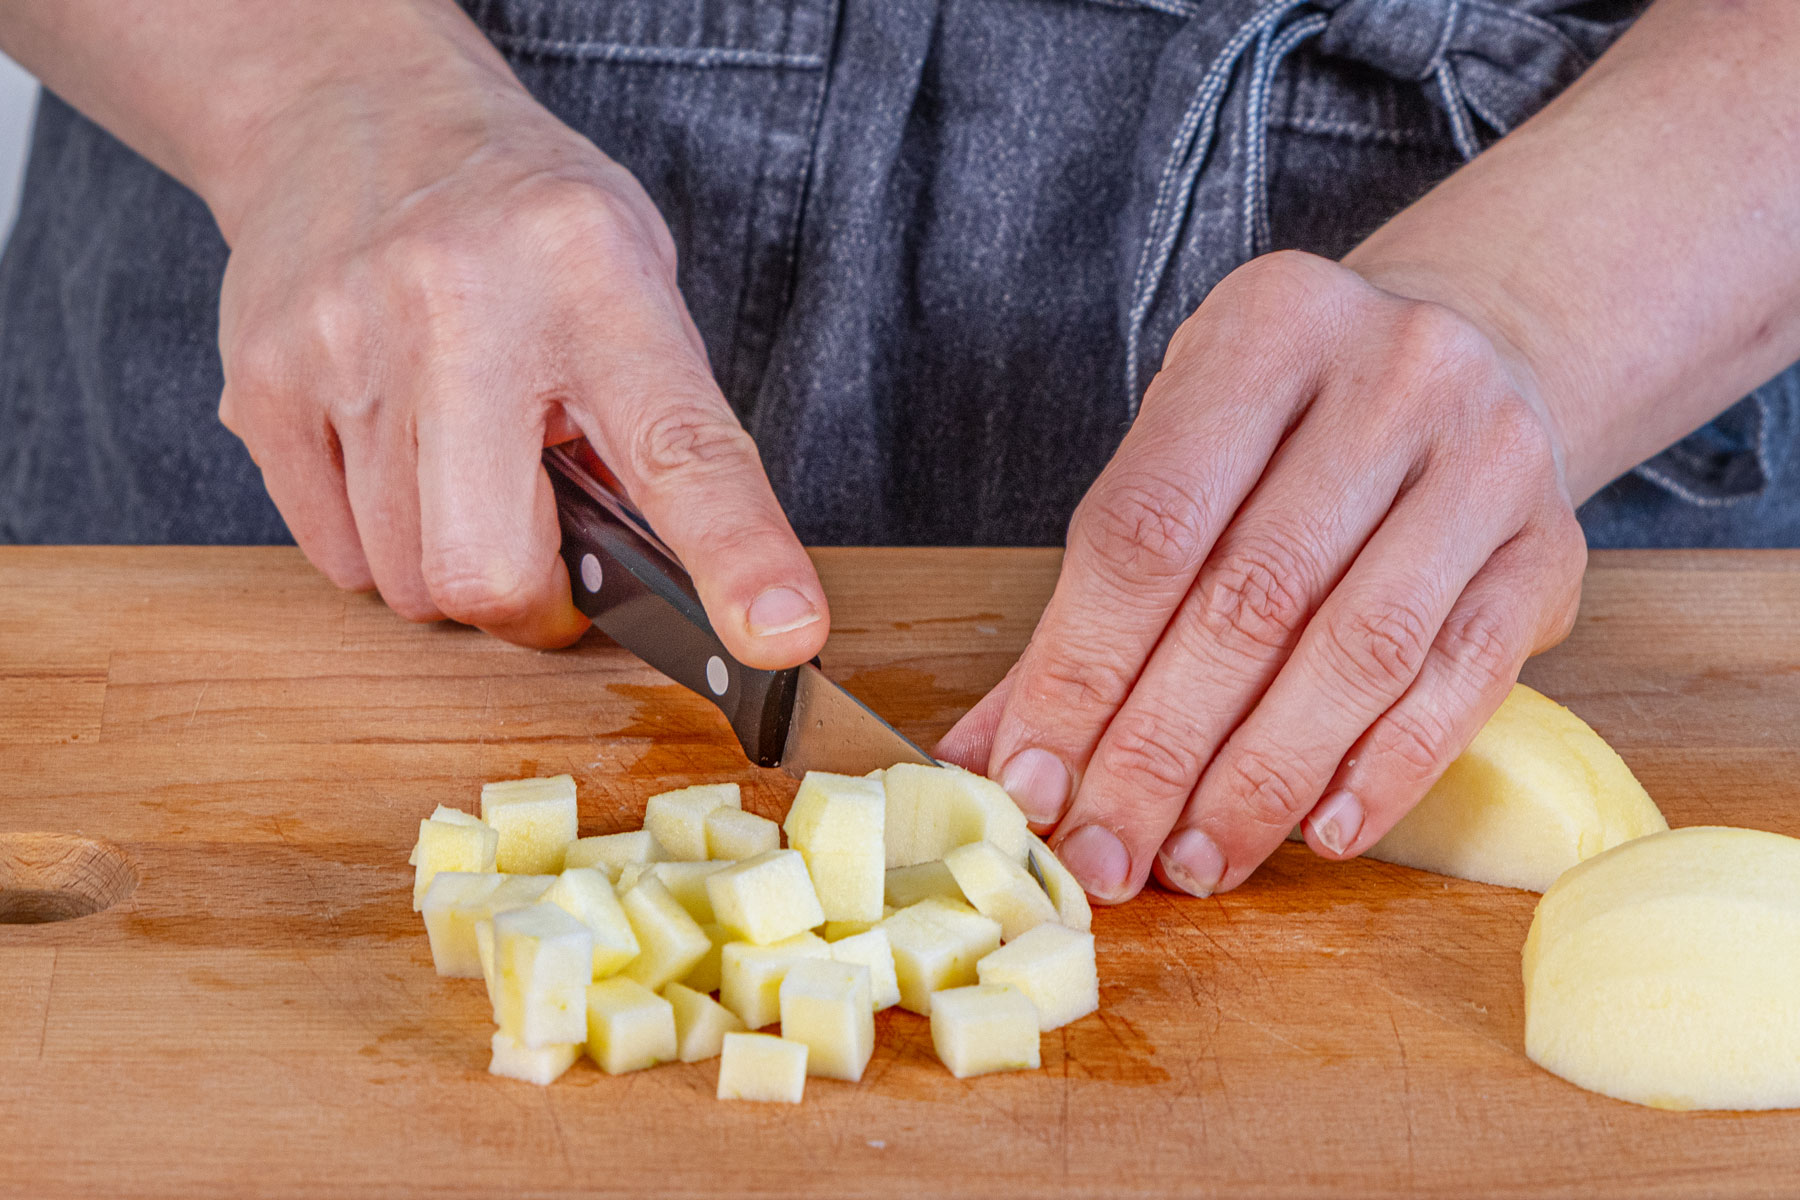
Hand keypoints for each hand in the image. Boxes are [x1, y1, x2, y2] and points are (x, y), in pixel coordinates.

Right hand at [212, 9, 825, 662]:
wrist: (354, 113)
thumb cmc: (521, 217)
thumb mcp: (632, 279)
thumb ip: (659, 421)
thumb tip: (675, 576)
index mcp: (593, 276)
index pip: (680, 448)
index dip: (737, 556)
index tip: (779, 634)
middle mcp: (462, 305)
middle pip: (487, 568)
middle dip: (534, 607)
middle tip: (555, 562)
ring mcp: (346, 345)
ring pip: (409, 580)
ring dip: (457, 568)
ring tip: (471, 473)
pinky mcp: (263, 384)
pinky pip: (338, 560)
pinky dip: (384, 547)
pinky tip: (402, 462)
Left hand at [938, 251, 1586, 902]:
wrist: (1479, 358)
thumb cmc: (1293, 424)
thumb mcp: (1183, 453)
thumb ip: (1091, 600)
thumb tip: (996, 756)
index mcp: (1268, 329)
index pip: (1147, 529)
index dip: (1081, 671)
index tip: (1034, 783)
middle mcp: (1391, 376)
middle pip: (1248, 601)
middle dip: (1160, 753)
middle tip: (1105, 854)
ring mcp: (1488, 459)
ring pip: (1357, 652)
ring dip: (1261, 781)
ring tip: (1192, 861)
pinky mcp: (1552, 548)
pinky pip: (1462, 683)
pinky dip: (1383, 771)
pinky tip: (1317, 831)